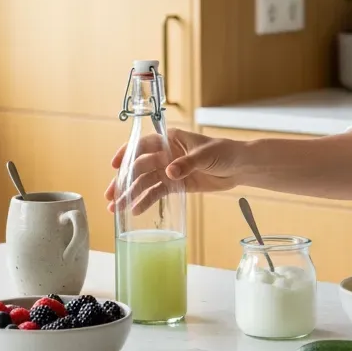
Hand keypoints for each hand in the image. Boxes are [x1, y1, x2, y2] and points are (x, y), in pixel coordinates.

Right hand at [104, 127, 242, 214]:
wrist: (240, 167)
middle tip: (111, 195)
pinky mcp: (176, 185)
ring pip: (145, 182)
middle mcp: (166, 154)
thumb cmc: (224, 152)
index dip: (127, 153)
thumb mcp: (205, 155)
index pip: (143, 144)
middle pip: (139, 167)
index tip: (115, 165)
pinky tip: (135, 211)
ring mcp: (170, 170)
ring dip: (131, 194)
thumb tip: (169, 172)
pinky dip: (146, 201)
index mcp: (171, 139)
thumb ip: (187, 163)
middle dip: (124, 180)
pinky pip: (157, 193)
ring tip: (117, 208)